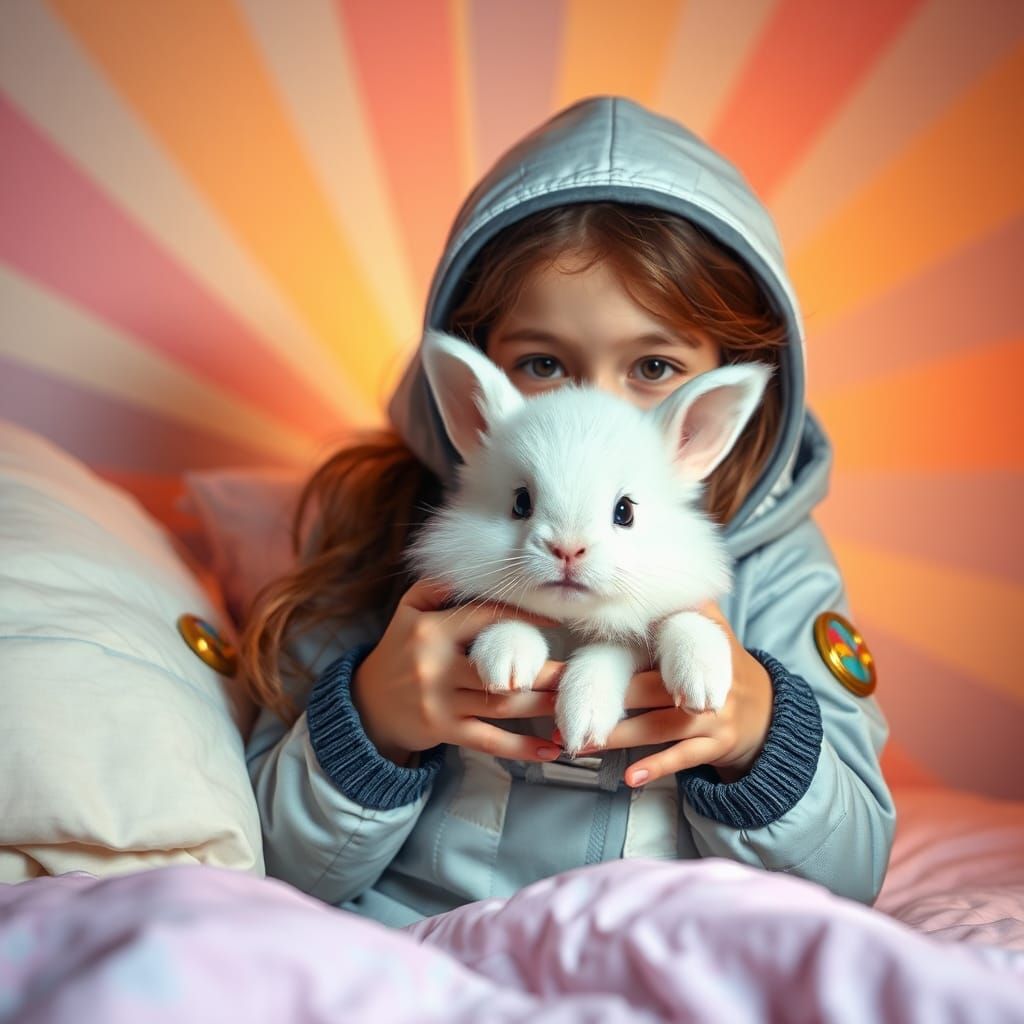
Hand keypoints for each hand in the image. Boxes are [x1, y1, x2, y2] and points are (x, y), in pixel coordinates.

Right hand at [352, 579, 564, 765]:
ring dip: (542, 707)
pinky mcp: (443, 731)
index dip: (522, 618)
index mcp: (431, 631)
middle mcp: (435, 666)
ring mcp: (440, 702)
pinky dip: (521, 748)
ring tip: (574, 705)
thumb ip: (435, 586)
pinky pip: (489, 741)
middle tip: (580, 672)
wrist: (367, 705)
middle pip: (500, 669)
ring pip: (501, 705)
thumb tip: (469, 568)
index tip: (556, 622)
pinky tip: (550, 749)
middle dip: (543, 672)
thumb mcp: (407, 611)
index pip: (484, 619)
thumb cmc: (398, 651)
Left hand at [558, 603, 772, 787]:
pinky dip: (656, 767)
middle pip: (641, 690)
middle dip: (596, 696)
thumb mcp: (713, 631)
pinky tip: (628, 776)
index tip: (568, 657)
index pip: (647, 645)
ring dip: (616, 735)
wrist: (768, 714)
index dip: (610, 648)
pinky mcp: (715, 746)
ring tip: (576, 742)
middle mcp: (703, 680)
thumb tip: (660, 566)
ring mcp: (710, 716)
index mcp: (696, 647)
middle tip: (549, 702)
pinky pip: (682, 757)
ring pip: (655, 726)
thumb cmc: (723, 668)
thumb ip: (687, 605)